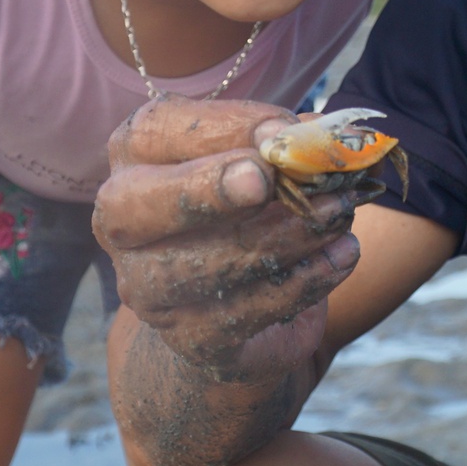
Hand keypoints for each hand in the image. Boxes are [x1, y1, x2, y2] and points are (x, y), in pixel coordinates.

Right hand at [93, 94, 361, 382]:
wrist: (231, 312)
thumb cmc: (247, 211)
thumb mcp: (262, 162)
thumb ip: (286, 144)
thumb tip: (321, 135)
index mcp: (134, 158)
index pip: (155, 131)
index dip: (220, 128)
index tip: (282, 131)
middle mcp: (123, 224)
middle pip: (136, 204)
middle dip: (208, 189)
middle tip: (267, 179)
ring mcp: (148, 288)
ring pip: (203, 264)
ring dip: (285, 234)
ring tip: (340, 211)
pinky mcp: (190, 337)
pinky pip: (244, 312)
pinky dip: (304, 280)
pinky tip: (343, 255)